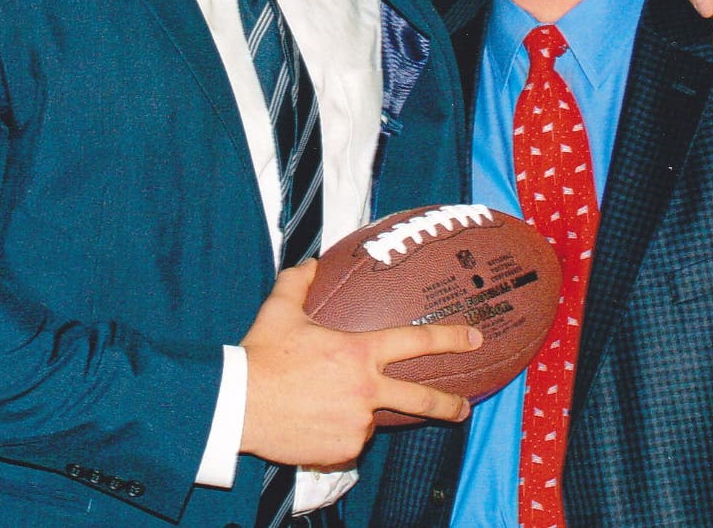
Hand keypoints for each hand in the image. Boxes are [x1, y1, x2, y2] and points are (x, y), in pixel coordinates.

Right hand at [238, 260, 481, 468]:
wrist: (238, 405)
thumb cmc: (261, 355)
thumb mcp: (279, 310)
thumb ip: (298, 282)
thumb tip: (310, 262)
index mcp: (359, 353)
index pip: (416, 342)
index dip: (451, 338)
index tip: (475, 338)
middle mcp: (366, 390)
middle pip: (422, 400)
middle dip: (449, 405)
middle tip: (464, 408)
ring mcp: (358, 424)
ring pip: (371, 418)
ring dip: (359, 411)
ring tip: (323, 404)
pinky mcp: (343, 450)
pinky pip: (350, 440)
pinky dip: (339, 431)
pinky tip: (313, 421)